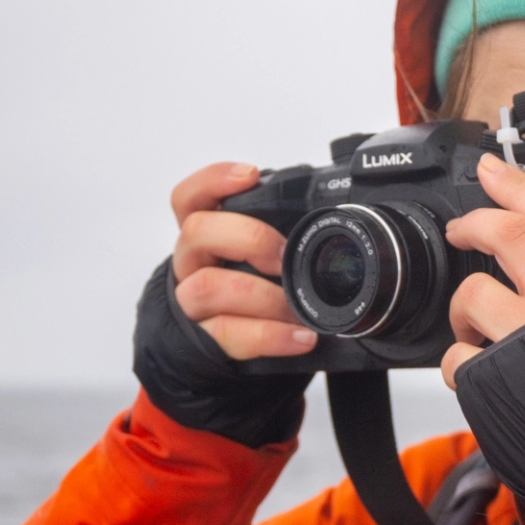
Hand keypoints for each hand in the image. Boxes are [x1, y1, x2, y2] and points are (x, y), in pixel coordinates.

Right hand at [168, 162, 317, 361]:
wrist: (229, 350)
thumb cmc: (250, 294)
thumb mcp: (258, 258)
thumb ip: (277, 234)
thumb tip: (334, 212)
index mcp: (204, 236)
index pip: (190, 198)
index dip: (213, 180)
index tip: (250, 174)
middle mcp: (191, 264)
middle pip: (197, 232)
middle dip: (249, 238)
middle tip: (284, 254)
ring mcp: (191, 303)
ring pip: (208, 286)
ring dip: (263, 296)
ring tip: (298, 308)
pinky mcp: (203, 341)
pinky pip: (229, 334)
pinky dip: (270, 336)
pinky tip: (300, 337)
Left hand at [438, 156, 524, 388]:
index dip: (520, 187)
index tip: (492, 168)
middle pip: (509, 235)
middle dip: (476, 223)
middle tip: (460, 229)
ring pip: (473, 294)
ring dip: (462, 311)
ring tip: (469, 330)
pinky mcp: (494, 376)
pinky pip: (456, 359)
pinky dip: (457, 366)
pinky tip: (473, 376)